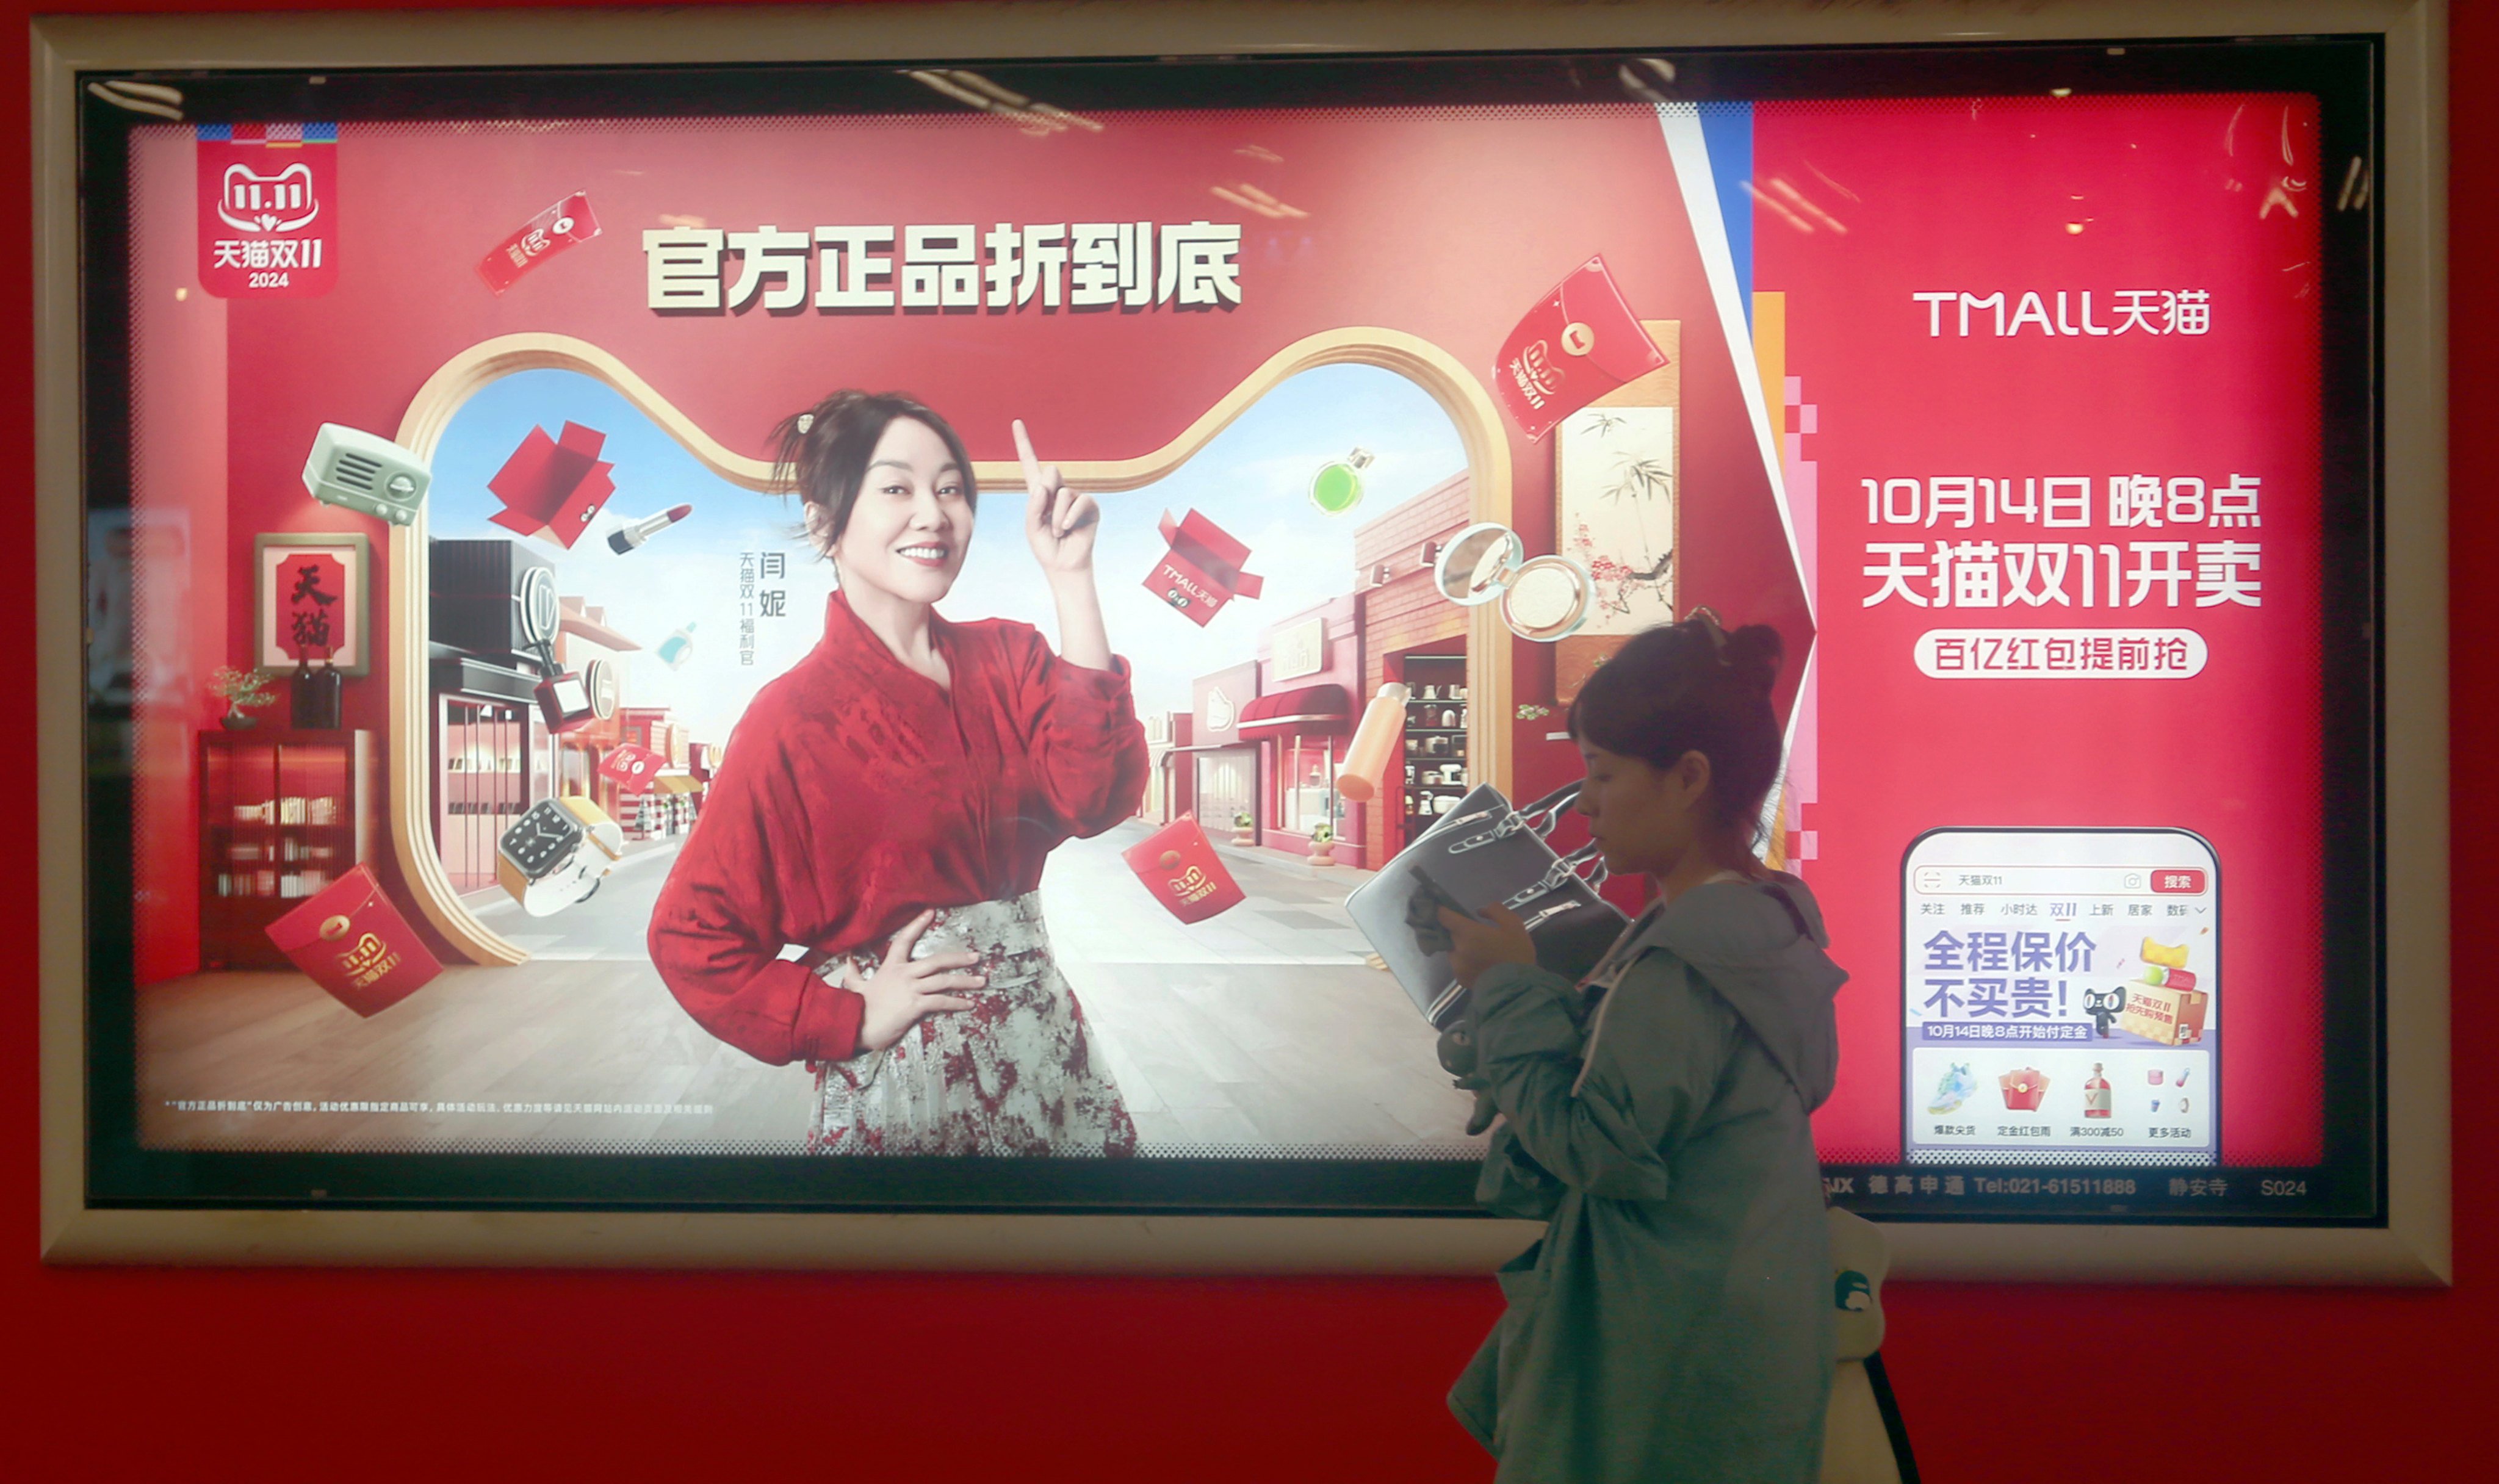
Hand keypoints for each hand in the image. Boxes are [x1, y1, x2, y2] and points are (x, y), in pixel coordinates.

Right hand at [847, 910, 983, 1052]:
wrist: (856, 1026)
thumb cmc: (856, 1007)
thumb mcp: (854, 985)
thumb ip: (854, 971)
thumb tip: (848, 958)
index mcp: (891, 967)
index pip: (904, 940)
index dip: (917, 925)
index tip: (931, 912)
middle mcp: (904, 974)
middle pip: (937, 961)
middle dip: (959, 958)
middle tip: (976, 957)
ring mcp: (911, 989)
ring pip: (944, 981)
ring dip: (965, 981)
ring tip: (982, 981)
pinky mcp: (916, 1005)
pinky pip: (941, 1001)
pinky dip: (957, 1002)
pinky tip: (969, 1004)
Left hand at [1016, 419, 1099, 573]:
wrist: (1064, 566)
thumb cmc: (1046, 547)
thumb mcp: (1031, 527)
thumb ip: (1034, 506)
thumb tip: (1045, 486)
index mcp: (1039, 494)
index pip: (1030, 465)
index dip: (1024, 443)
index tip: (1016, 422)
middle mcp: (1058, 491)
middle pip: (1050, 472)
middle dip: (1047, 493)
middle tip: (1049, 516)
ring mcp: (1075, 498)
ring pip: (1063, 492)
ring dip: (1057, 516)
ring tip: (1059, 531)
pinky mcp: (1090, 506)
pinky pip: (1080, 500)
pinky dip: (1071, 516)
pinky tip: (1069, 529)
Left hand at [1439, 902, 1536, 988]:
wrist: (1517, 989)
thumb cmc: (1516, 954)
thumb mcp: (1514, 925)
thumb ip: (1496, 911)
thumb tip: (1480, 911)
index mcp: (1468, 933)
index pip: (1443, 916)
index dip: (1443, 910)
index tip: (1447, 907)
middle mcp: (1457, 949)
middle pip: (1449, 933)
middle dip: (1458, 930)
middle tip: (1474, 931)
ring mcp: (1456, 966)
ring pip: (1453, 949)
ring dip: (1462, 947)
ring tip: (1480, 950)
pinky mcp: (1460, 979)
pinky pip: (1458, 964)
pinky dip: (1466, 961)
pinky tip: (1481, 964)